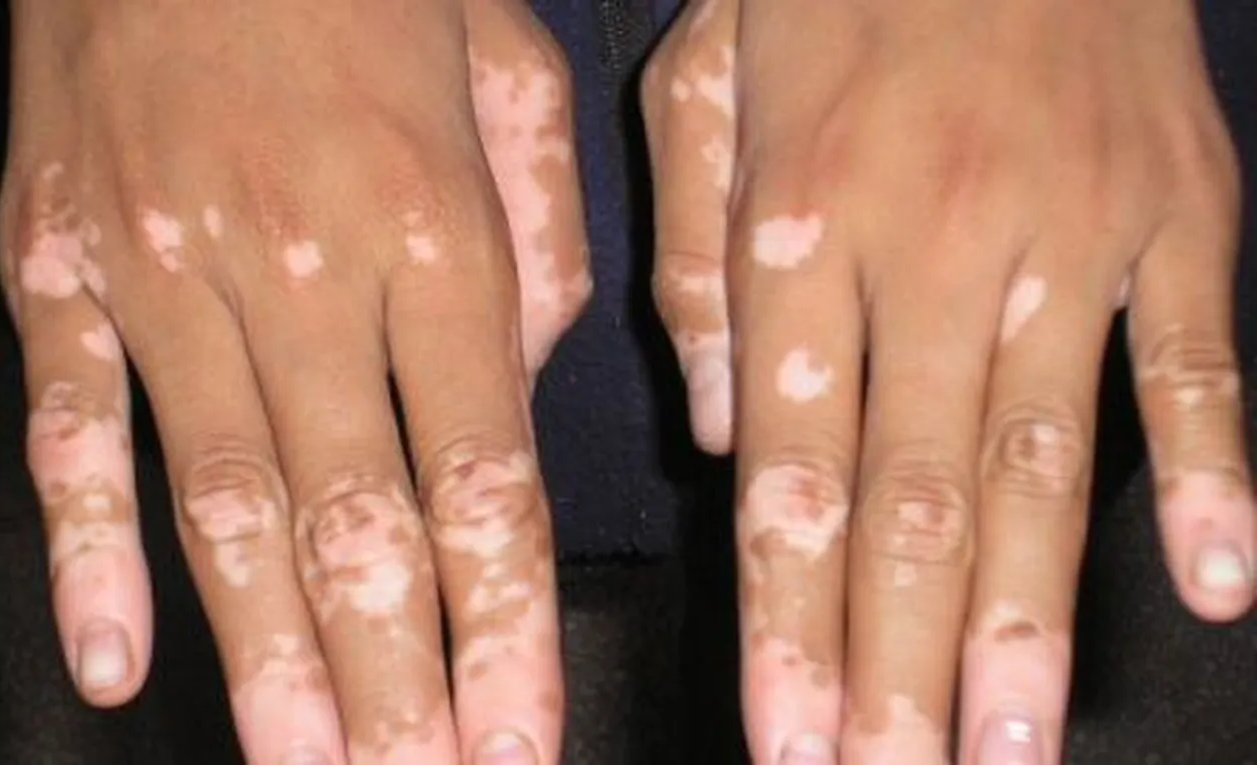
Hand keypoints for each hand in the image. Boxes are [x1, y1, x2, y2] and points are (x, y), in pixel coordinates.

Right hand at [0, 1, 589, 762]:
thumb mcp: (513, 72)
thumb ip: (538, 241)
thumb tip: (517, 377)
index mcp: (434, 234)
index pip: (480, 480)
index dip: (502, 629)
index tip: (519, 742)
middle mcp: (301, 276)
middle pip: (357, 524)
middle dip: (395, 682)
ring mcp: (164, 278)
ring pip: (223, 506)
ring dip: (267, 657)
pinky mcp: (56, 267)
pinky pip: (70, 429)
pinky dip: (83, 550)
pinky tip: (107, 661)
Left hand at [644, 0, 1251, 761]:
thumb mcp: (703, 90)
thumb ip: (697, 268)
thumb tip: (736, 439)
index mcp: (802, 226)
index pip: (794, 469)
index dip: (789, 621)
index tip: (786, 740)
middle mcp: (936, 247)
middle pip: (915, 499)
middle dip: (898, 664)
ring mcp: (1073, 234)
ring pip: (1047, 461)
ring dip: (1029, 619)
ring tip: (1012, 749)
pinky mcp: (1182, 208)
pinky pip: (1200, 360)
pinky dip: (1219, 473)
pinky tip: (1218, 586)